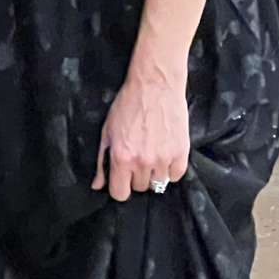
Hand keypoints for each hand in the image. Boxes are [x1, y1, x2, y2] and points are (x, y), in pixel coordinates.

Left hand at [92, 58, 189, 201]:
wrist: (155, 85)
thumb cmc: (128, 105)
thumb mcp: (107, 131)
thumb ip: (102, 162)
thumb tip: (98, 185)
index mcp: (122, 157)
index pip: (120, 194)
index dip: (119, 187)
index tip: (122, 178)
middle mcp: (143, 162)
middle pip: (140, 188)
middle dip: (136, 176)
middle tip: (137, 156)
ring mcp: (164, 158)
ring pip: (158, 184)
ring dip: (154, 173)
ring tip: (152, 152)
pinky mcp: (181, 153)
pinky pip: (176, 176)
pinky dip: (170, 168)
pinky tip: (165, 152)